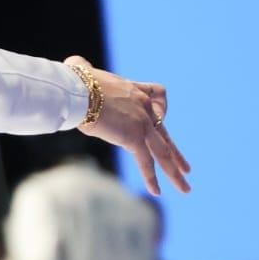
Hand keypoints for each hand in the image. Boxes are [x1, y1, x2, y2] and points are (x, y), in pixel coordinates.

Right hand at [70, 56, 190, 196]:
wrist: (78, 92)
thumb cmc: (74, 82)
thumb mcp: (80, 72)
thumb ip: (80, 69)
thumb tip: (71, 66)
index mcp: (133, 89)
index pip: (158, 95)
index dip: (162, 107)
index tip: (162, 116)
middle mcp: (144, 106)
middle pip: (165, 132)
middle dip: (176, 153)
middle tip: (186, 168)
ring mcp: (142, 123)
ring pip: (164, 151)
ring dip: (175, 171)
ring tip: (186, 188)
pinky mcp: (134, 138)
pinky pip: (147, 162)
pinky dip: (151, 179)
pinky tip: (157, 192)